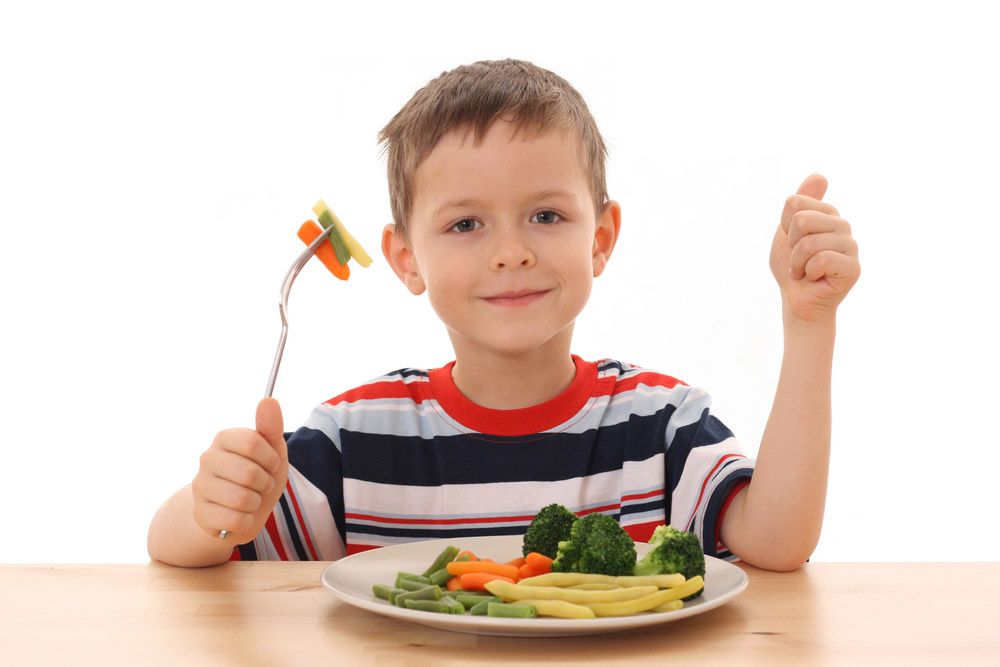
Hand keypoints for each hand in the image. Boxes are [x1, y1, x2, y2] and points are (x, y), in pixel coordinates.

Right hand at [191, 398, 288, 543]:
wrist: (241, 511)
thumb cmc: (259, 476)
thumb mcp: (272, 451)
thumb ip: (271, 427)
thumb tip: (268, 400)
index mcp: (224, 438)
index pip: (254, 443)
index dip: (271, 459)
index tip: (271, 465)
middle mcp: (206, 459)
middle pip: (250, 473)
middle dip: (265, 484)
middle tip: (261, 485)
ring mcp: (200, 486)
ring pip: (242, 499)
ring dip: (256, 503)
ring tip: (251, 500)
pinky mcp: (200, 514)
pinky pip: (234, 520)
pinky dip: (246, 521)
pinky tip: (240, 515)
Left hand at [769, 174, 860, 324]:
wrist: (797, 301)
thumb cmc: (792, 268)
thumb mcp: (786, 232)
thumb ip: (800, 203)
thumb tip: (820, 176)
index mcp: (827, 214)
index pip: (795, 203)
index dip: (784, 226)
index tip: (792, 242)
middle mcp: (843, 226)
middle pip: (802, 220)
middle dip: (791, 245)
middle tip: (798, 260)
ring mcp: (851, 246)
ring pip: (810, 243)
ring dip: (798, 263)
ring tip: (806, 271)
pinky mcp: (854, 267)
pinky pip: (822, 260)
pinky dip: (809, 273)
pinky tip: (816, 279)